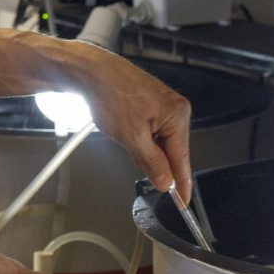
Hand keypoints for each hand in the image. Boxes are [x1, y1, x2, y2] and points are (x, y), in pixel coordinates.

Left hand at [78, 49, 191, 201]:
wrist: (90, 70)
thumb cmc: (109, 93)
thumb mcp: (131, 137)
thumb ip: (151, 163)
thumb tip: (164, 182)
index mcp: (177, 115)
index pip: (183, 160)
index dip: (181, 185)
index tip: (182, 203)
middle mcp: (175, 108)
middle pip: (171, 151)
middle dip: (153, 161)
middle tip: (134, 155)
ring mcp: (163, 104)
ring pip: (158, 142)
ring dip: (143, 148)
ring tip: (123, 132)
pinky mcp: (150, 103)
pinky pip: (151, 130)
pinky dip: (139, 137)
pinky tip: (125, 129)